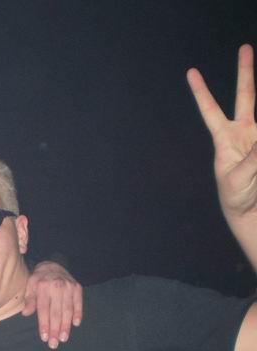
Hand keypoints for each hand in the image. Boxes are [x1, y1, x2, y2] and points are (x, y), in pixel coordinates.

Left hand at [22, 261, 82, 347]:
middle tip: (54, 344)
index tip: (45, 337)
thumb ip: (29, 300)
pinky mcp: (77, 288)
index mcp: (43, 287)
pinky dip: (78, 313)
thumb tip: (25, 313)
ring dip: (66, 325)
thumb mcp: (30, 286)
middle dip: (55, 330)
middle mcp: (57, 287)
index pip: (44, 310)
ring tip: (63, 338)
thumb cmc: (39, 280)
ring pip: (68, 310)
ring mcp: (69, 287)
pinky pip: (78, 303)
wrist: (53, 264)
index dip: (44, 324)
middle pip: (56, 312)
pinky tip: (76, 324)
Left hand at [187, 45, 256, 222]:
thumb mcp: (239, 178)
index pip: (210, 111)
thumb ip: (254, 156)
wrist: (252, 213)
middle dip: (245, 72)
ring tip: (252, 153)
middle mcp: (243, 133)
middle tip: (244, 48)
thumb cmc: (236, 197)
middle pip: (245, 96)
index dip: (202, 92)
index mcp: (225, 140)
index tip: (190, 73)